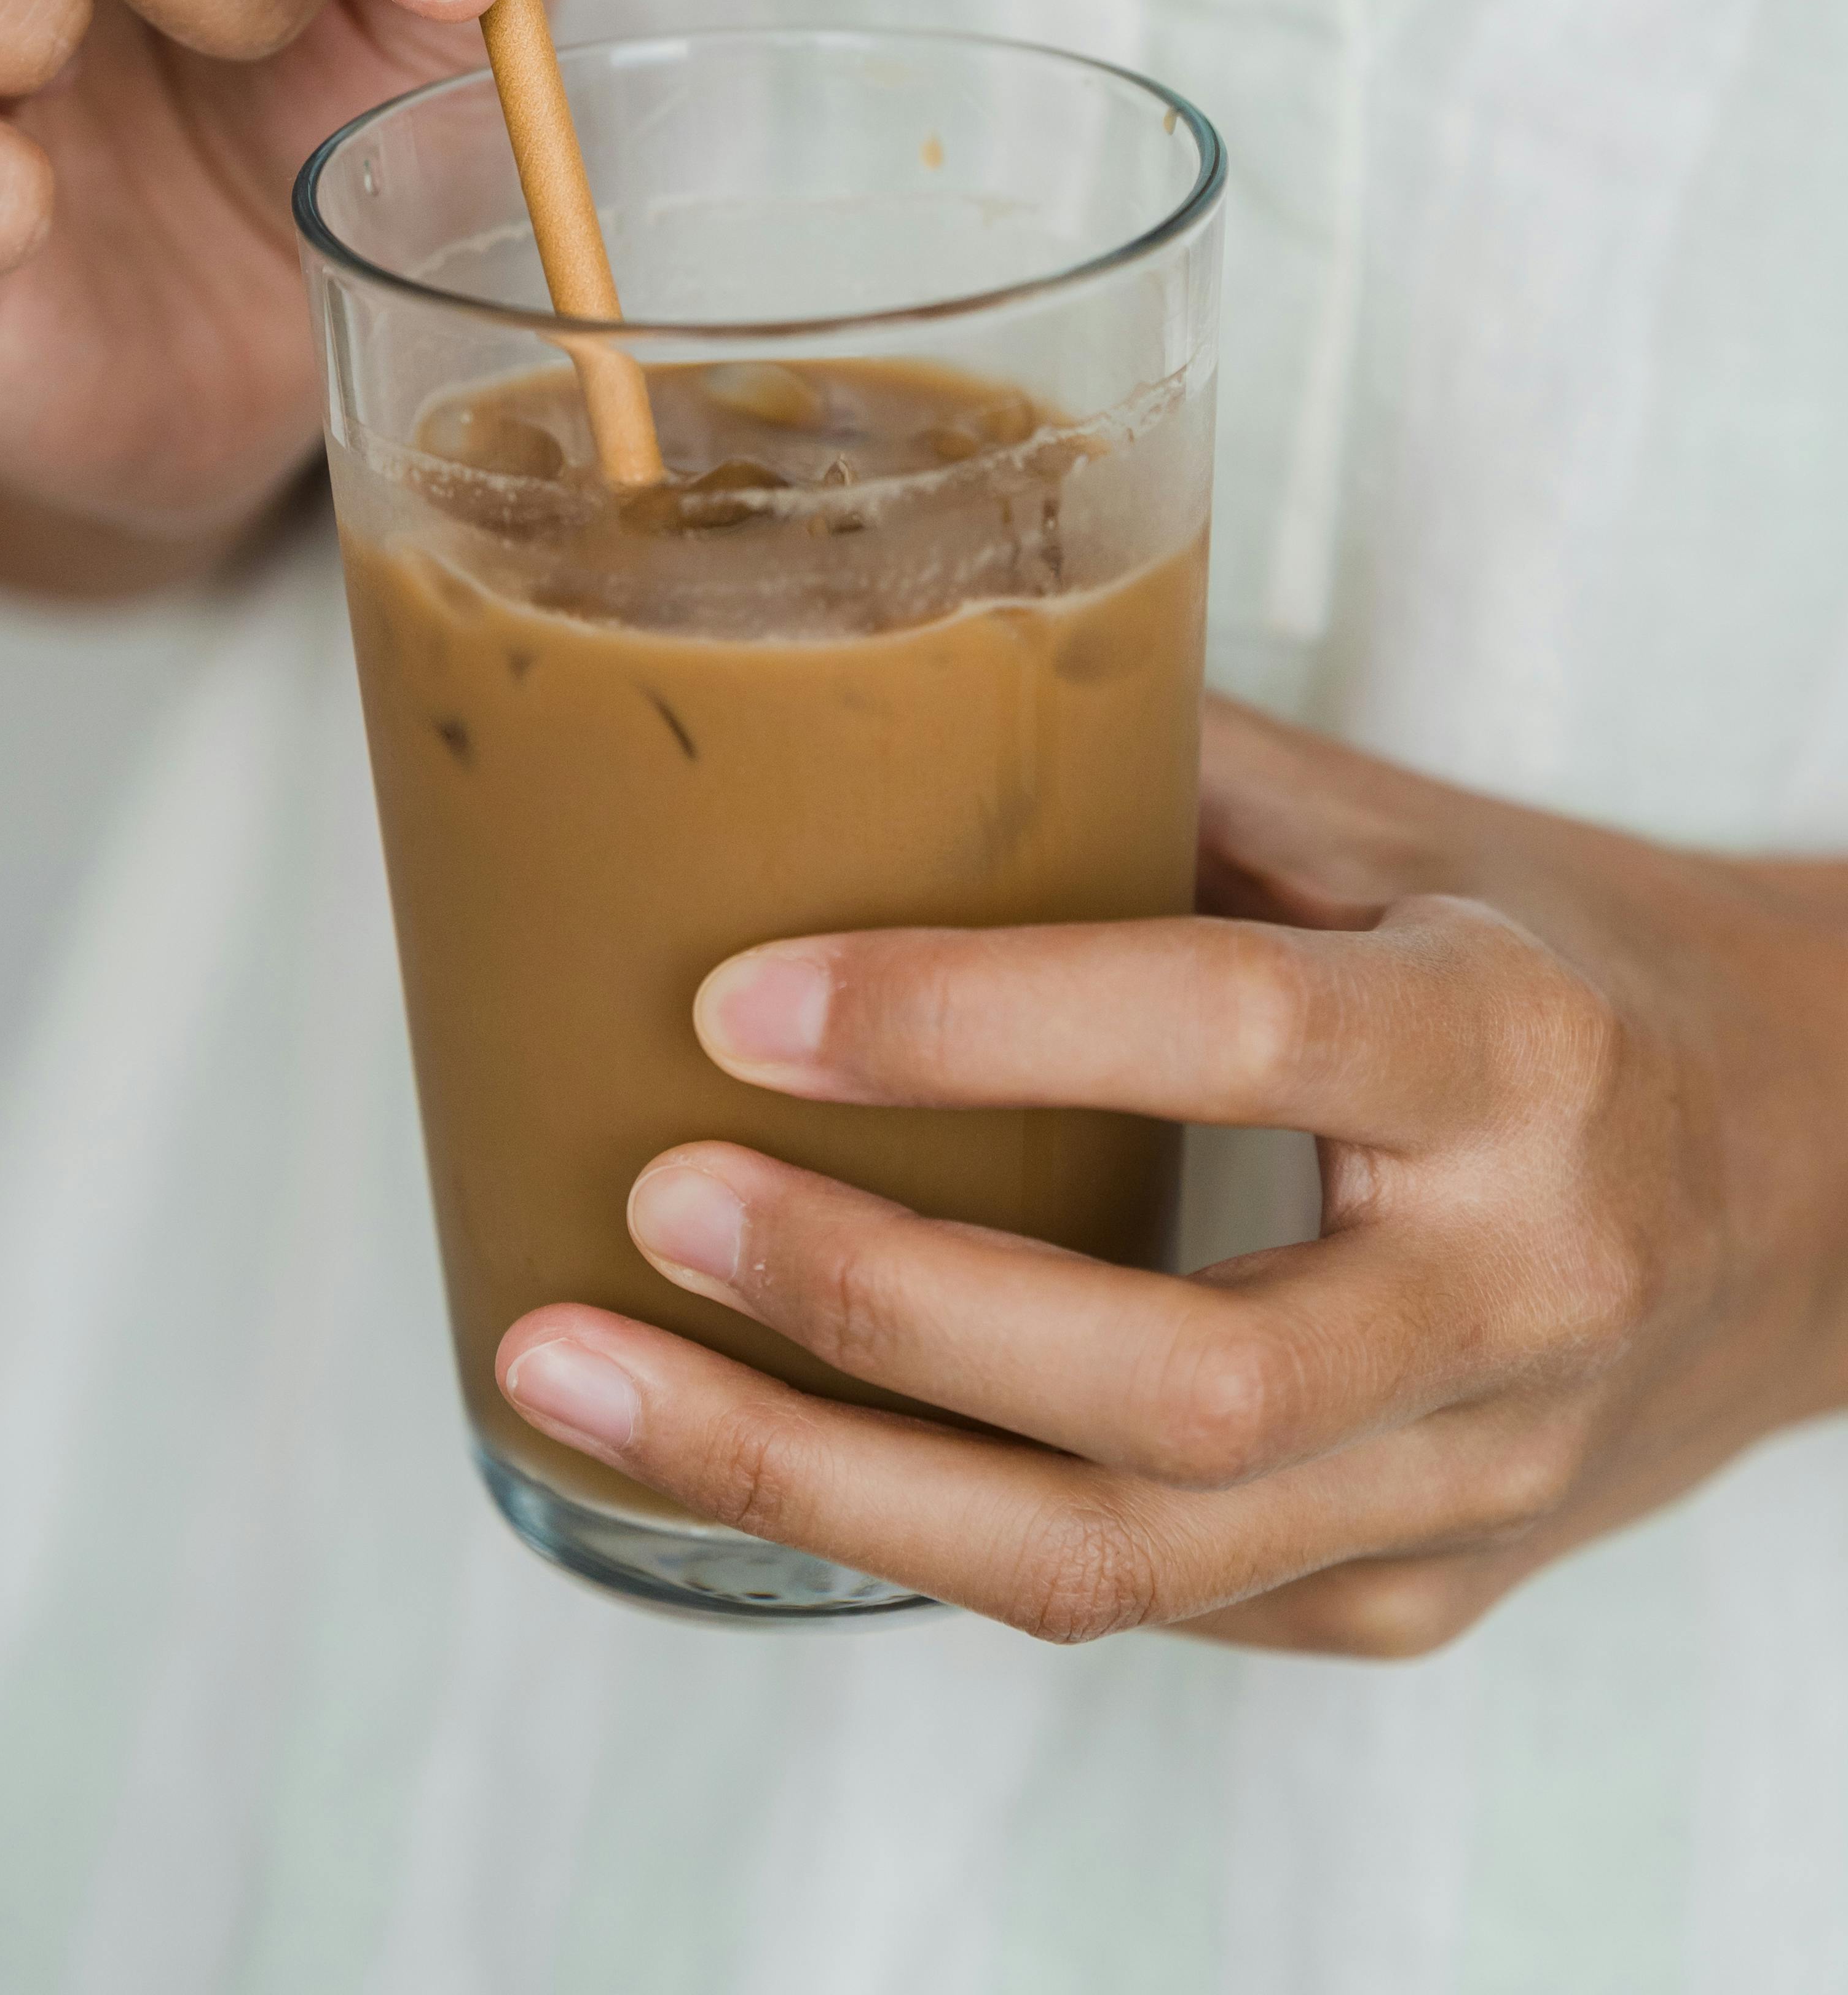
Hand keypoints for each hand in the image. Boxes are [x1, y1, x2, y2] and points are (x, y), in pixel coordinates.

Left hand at [497, 701, 1847, 1653]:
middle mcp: (1514, 1300)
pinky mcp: (1417, 1602)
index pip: (1227, 1034)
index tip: (736, 1000)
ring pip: (1120, 1559)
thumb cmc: (1585, 966)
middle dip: (867, 1312)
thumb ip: (1165, 773)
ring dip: (820, 1482)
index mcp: (1515, 1051)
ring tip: (578, 1377)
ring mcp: (1472, 1490)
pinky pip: (1139, 1601)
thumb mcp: (1415, 833)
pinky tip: (750, 1447)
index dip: (964, 1022)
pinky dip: (918, 1531)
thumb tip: (870, 697)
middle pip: (1168, 1382)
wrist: (1836, 1189)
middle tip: (641, 1205)